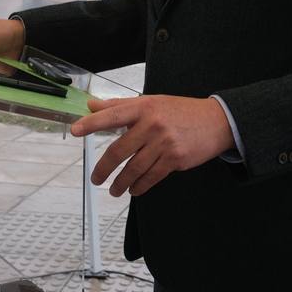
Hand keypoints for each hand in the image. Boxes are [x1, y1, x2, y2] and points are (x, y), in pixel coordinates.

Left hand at [71, 95, 234, 197]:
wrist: (215, 121)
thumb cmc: (180, 111)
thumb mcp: (151, 102)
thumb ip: (120, 105)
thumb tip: (91, 105)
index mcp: (144, 107)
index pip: (112, 114)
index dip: (92, 123)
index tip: (75, 131)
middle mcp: (152, 124)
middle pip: (119, 150)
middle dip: (104, 169)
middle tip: (96, 179)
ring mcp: (164, 142)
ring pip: (134, 168)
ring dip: (121, 183)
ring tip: (114, 190)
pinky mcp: (175, 158)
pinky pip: (151, 177)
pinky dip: (140, 186)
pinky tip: (134, 189)